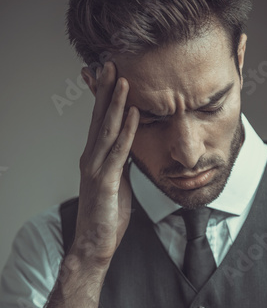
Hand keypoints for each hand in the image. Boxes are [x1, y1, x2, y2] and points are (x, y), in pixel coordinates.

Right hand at [71, 61, 139, 269]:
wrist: (94, 244)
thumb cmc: (105, 215)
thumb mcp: (116, 182)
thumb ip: (120, 162)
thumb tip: (131, 146)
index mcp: (95, 157)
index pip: (99, 121)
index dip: (103, 97)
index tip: (109, 75)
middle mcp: (92, 157)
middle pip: (99, 118)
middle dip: (106, 90)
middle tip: (111, 63)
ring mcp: (96, 168)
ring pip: (107, 129)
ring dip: (116, 104)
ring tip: (123, 80)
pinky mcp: (105, 182)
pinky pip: (119, 152)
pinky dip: (127, 131)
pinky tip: (135, 114)